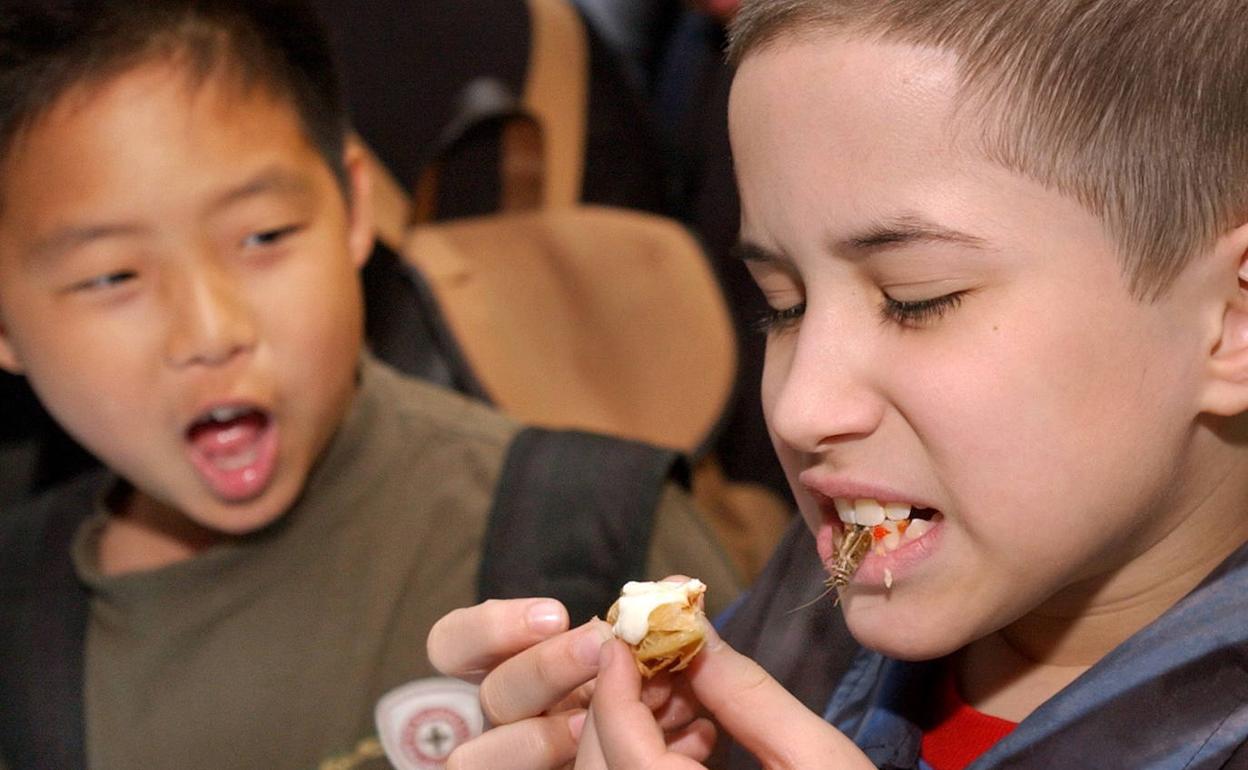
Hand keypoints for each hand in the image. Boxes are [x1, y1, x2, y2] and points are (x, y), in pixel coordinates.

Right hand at [428, 591, 714, 769]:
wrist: (679, 753)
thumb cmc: (662, 701)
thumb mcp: (656, 661)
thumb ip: (655, 628)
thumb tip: (675, 589)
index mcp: (518, 670)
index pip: (454, 644)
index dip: (490, 627)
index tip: (555, 616)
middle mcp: (508, 717)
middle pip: (489, 694)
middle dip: (542, 669)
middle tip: (595, 651)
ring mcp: (515, 756)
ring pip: (472, 756)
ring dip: (534, 739)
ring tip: (590, 726)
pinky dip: (568, 766)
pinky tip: (631, 760)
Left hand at [574, 623, 874, 768]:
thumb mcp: (816, 756)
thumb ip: (746, 694)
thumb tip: (694, 629)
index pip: (624, 750)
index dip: (615, 685)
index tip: (625, 631)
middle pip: (602, 763)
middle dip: (621, 698)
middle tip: (657, 648)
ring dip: (636, 726)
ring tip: (689, 688)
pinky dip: (651, 758)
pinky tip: (702, 735)